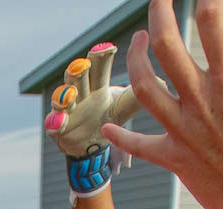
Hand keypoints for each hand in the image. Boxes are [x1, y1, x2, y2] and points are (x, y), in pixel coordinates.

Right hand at [44, 43, 139, 195]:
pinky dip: (55, 123)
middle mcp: (81, 93)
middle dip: (79, 70)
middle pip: (78, 76)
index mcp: (98, 84)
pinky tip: (59, 122)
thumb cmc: (109, 117)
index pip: (99, 65)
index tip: (108, 48)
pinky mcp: (60, 130)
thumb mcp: (127, 104)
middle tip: (85, 66)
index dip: (101, 56)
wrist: (92, 146)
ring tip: (70, 96)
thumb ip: (146, 89)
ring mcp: (69, 110)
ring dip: (64, 95)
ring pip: (62, 98)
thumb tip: (169, 77)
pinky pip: (53, 125)